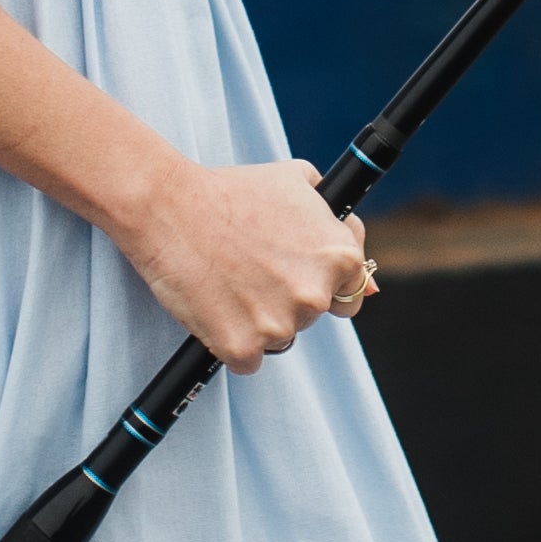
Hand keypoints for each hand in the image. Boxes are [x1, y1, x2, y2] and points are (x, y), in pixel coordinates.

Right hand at [117, 153, 375, 370]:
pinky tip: (215, 306)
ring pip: (278, 338)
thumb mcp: (299, 182)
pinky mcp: (241, 348)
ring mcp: (279, 326)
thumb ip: (342, 225)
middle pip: (311, 316)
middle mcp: (316, 296)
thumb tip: (369, 284)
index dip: (322, 281)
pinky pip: (246, 360)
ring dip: (258, 321)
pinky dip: (231, 342)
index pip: (352, 292)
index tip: (294, 271)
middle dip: (286, 299)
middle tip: (251, 268)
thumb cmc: (232, 190)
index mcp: (340, 258)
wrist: (170, 206)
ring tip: (229, 282)